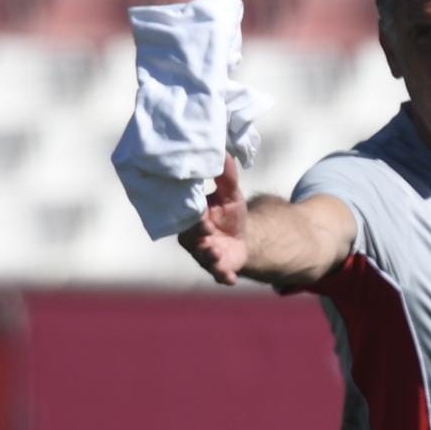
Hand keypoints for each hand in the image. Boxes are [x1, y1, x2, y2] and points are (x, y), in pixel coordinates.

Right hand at [178, 154, 248, 284]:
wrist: (243, 238)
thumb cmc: (228, 213)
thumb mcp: (230, 194)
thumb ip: (227, 176)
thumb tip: (224, 150)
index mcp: (191, 218)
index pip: (187, 215)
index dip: (193, 214)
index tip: (200, 212)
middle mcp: (193, 238)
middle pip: (192, 238)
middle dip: (198, 235)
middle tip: (206, 230)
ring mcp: (205, 255)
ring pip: (204, 257)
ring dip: (210, 256)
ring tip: (216, 253)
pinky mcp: (219, 268)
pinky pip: (219, 275)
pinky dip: (224, 277)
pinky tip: (231, 279)